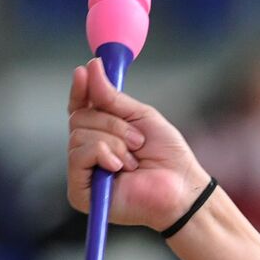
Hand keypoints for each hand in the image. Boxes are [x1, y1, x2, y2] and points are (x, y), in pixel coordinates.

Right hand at [67, 57, 209, 230]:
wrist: (182, 185)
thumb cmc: (167, 156)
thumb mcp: (141, 117)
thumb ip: (112, 97)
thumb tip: (91, 68)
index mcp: (101, 134)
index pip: (79, 108)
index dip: (80, 90)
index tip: (85, 71)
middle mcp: (87, 152)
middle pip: (79, 118)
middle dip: (112, 124)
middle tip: (138, 141)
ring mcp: (82, 172)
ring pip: (78, 135)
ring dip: (114, 141)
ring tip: (134, 159)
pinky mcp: (79, 192)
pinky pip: (78, 155)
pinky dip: (103, 154)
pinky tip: (120, 168)